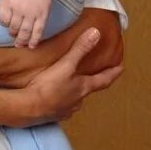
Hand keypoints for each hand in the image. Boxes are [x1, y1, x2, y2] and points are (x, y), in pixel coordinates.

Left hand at [0, 0, 59, 47]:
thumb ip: (3, 6)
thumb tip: (3, 20)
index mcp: (7, 3)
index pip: (3, 20)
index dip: (4, 24)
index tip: (7, 24)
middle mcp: (18, 9)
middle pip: (13, 28)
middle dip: (13, 33)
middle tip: (14, 36)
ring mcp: (31, 14)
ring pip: (25, 32)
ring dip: (22, 41)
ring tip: (20, 45)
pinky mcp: (42, 16)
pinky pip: (38, 31)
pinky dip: (34, 40)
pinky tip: (32, 46)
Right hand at [4, 26, 122, 127]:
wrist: (29, 107)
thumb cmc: (49, 86)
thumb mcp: (65, 65)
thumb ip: (80, 49)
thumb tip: (96, 33)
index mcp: (84, 88)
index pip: (104, 80)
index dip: (112, 73)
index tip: (120, 68)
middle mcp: (78, 101)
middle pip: (87, 91)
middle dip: (88, 83)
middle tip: (88, 77)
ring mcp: (66, 110)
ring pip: (74, 100)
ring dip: (73, 93)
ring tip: (67, 86)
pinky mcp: (54, 115)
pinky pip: (61, 107)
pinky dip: (59, 101)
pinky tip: (53, 98)